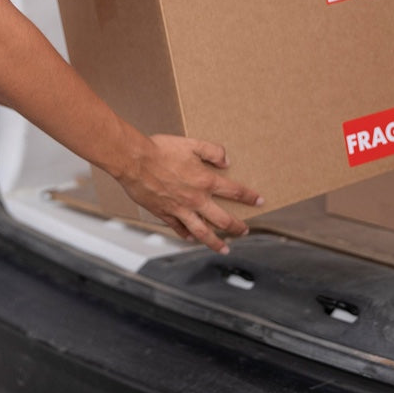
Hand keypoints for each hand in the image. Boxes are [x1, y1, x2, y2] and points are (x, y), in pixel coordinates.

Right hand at [115, 134, 262, 253]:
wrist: (134, 160)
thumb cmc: (160, 150)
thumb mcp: (191, 144)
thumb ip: (212, 151)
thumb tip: (227, 160)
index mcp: (205, 181)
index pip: (234, 192)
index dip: (249, 197)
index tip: (259, 201)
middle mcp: (196, 199)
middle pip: (223, 219)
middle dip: (236, 227)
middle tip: (244, 231)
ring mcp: (180, 209)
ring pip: (203, 232)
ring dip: (215, 242)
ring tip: (224, 248)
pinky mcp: (164, 213)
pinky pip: (179, 229)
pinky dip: (186, 235)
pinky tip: (191, 239)